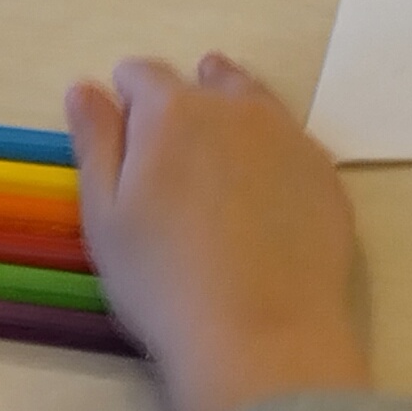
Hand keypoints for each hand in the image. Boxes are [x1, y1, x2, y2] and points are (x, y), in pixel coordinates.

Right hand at [67, 54, 369, 410]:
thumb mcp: (106, 213)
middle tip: (172, 126)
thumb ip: (96, 141)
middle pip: (208, 82)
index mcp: (174, 111)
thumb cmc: (163, 279)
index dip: (127, 91)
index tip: (122, 110)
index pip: (143, 76)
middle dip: (185, 96)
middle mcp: (238, 109)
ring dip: (234, 110)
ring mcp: (291, 139)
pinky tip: (264, 186)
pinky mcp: (326, 175)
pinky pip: (292, 143)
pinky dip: (273, 150)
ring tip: (219, 139)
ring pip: (256, 104)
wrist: (262, 334)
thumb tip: (84, 87)